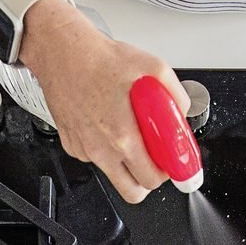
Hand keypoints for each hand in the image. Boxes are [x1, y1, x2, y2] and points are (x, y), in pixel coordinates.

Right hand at [18, 0, 189, 203]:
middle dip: (147, 178)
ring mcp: (84, 149)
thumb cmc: (101, 59)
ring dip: (125, 164)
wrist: (63, 52)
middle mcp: (101, 149)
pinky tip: (105, 123)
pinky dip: (104, 148)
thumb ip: (175, 94)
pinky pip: (94, 157)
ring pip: (112, 174)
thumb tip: (182, 111)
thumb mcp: (153, 68)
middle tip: (153, 158)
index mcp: (123, 137)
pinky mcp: (71, 144)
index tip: (171, 165)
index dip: (167, 174)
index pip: (151, 179)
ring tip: (128, 135)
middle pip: (132, 192)